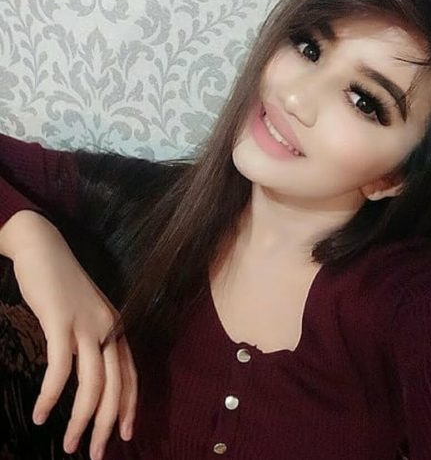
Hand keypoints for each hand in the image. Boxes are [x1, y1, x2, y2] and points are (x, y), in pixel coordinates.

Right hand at [10, 220, 136, 459]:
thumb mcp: (85, 315)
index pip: (131, 374)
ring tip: (69, 445)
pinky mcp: (61, 321)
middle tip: (96, 454)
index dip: (129, 406)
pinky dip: (52, 396)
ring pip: (92, 383)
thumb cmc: (63, 286)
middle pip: (116, 385)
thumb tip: (86, 378)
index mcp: (116, 327)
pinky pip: (60, 368)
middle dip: (107, 424)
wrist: (45, 249)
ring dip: (81, 419)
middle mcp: (108, 328)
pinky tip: (40, 414)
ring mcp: (87, 324)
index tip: (124, 434)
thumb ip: (91, 342)